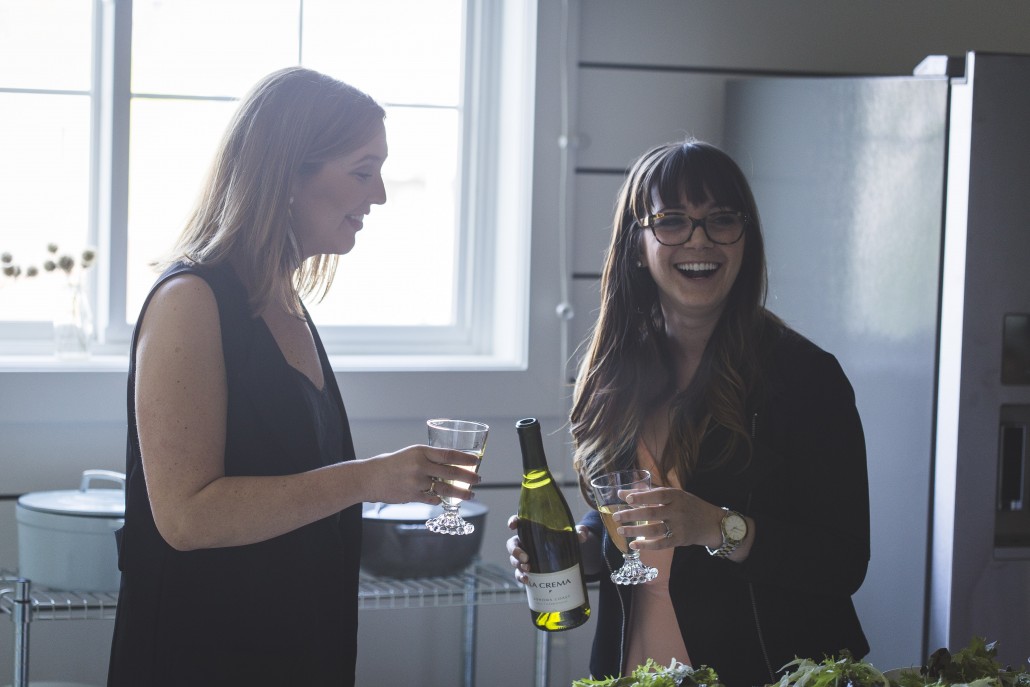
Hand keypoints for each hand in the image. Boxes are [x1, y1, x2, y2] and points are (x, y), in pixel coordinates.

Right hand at [361, 444, 481, 504]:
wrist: (371, 477)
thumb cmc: (394, 463)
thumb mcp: (412, 453)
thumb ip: (430, 458)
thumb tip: (453, 464)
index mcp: (421, 451)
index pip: (448, 454)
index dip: (464, 458)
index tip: (476, 461)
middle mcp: (420, 466)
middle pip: (450, 472)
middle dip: (468, 477)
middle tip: (478, 479)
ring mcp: (416, 482)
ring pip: (444, 489)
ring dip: (460, 493)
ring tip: (471, 494)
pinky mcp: (412, 496)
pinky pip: (432, 499)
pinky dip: (440, 500)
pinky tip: (445, 500)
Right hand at [506, 514, 593, 583]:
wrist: (572, 556)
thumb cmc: (568, 539)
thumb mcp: (575, 534)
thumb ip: (579, 532)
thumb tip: (582, 535)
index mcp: (534, 529)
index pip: (520, 522)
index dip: (513, 522)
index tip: (512, 525)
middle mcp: (526, 542)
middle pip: (512, 544)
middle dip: (515, 551)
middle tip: (526, 558)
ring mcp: (526, 557)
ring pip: (514, 559)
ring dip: (518, 565)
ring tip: (528, 570)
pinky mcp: (529, 570)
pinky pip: (519, 573)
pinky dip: (520, 577)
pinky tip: (526, 580)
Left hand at [615, 487, 724, 550]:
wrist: (711, 523)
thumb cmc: (688, 505)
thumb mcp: (674, 494)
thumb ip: (650, 492)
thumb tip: (623, 493)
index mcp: (676, 496)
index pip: (657, 495)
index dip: (642, 497)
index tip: (627, 498)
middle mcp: (677, 511)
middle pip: (651, 513)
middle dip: (631, 515)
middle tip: (615, 516)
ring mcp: (678, 526)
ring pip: (653, 530)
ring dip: (635, 531)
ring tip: (620, 530)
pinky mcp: (679, 540)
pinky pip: (661, 544)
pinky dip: (646, 545)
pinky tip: (634, 545)